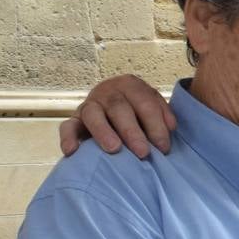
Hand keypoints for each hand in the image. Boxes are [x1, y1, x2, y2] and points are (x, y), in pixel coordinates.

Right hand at [58, 75, 175, 159]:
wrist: (112, 107)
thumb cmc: (138, 111)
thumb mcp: (152, 107)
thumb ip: (162, 115)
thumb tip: (171, 128)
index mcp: (130, 86)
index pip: (144, 102)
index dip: (155, 124)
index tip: (163, 147)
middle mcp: (108, 92)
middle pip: (119, 107)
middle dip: (132, 131)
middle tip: (143, 152)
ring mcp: (89, 105)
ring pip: (93, 114)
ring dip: (103, 132)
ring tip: (114, 149)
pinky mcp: (74, 120)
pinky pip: (67, 126)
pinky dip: (68, 138)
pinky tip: (72, 151)